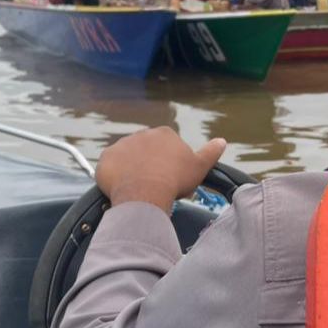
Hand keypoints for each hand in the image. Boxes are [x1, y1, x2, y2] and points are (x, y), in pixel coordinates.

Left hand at [95, 127, 226, 209]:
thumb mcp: (200, 166)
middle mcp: (141, 134)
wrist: (145, 192)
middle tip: (155, 185)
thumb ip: (211, 152)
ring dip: (132, 170)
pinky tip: (123, 189)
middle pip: (147, 151)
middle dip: (150, 165)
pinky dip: (115, 177)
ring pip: (128, 159)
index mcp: (164, 134)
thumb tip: (222, 141)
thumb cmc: (175, 180)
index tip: (171, 177)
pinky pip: (111, 167)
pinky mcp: (106, 159)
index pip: (167, 147)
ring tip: (139, 189)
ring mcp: (121, 145)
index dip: (169, 164)